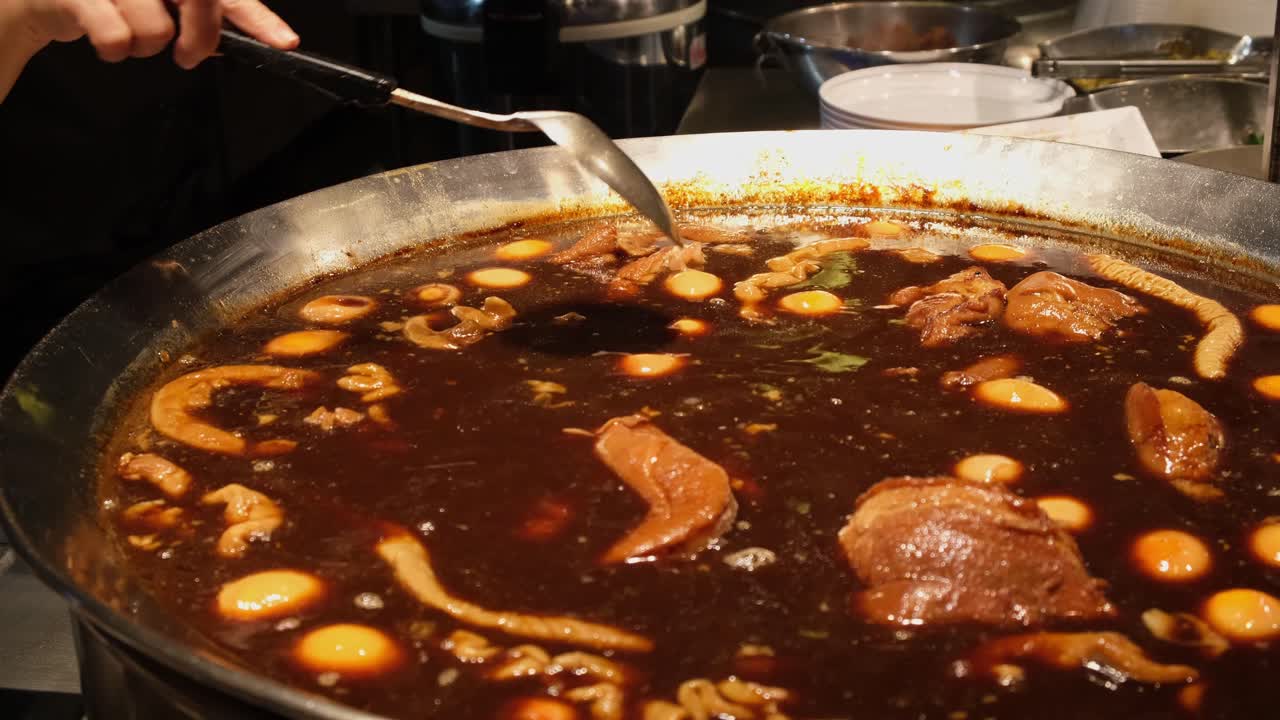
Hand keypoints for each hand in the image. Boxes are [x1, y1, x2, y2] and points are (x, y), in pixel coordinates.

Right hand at [14, 0, 298, 67]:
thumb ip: (198, 16)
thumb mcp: (160, 3)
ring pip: (156, 30)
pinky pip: (117, 38)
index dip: (257, 16)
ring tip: (127, 34)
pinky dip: (114, 51)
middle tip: (188, 55)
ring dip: (144, 48)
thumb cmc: (110, 0)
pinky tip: (103, 40)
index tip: (284, 41)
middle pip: (200, 1)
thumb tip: (225, 40)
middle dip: (199, 38)